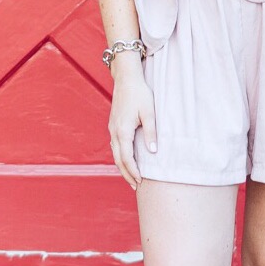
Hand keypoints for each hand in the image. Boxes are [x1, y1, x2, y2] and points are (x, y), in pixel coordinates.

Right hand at [108, 62, 156, 189]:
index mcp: (122, 131)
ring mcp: (112, 129)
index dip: (133, 171)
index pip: (126, 158)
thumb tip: (153, 152)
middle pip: (118, 159)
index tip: (140, 181)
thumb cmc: (139, 93)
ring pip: (115, 154)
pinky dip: (120, 157)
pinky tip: (126, 160)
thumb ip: (150, 133)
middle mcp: (114, 132)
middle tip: (135, 187)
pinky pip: (115, 146)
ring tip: (132, 178)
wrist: (126, 78)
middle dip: (126, 174)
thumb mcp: (149, 112)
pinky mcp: (113, 125)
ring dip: (123, 167)